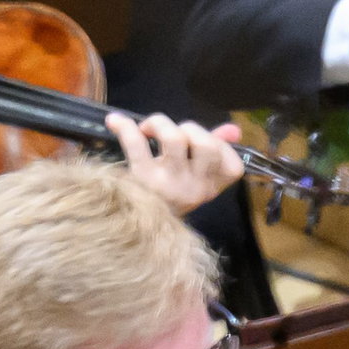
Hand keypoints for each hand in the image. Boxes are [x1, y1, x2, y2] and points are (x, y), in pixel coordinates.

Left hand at [105, 111, 246, 212]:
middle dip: (189, 127)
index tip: (197, 142)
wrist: (133, 226)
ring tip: (147, 129)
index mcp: (211, 187)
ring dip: (159, 123)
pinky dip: (124, 126)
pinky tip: (115, 121)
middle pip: (205, 144)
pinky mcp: (142, 179)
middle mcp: (195, 188)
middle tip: (170, 134)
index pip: (231, 163)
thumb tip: (234, 129)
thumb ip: (216, 150)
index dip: (218, 144)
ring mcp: (169, 184)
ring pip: (174, 138)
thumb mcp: (195, 177)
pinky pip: (136, 143)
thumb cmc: (167, 194)